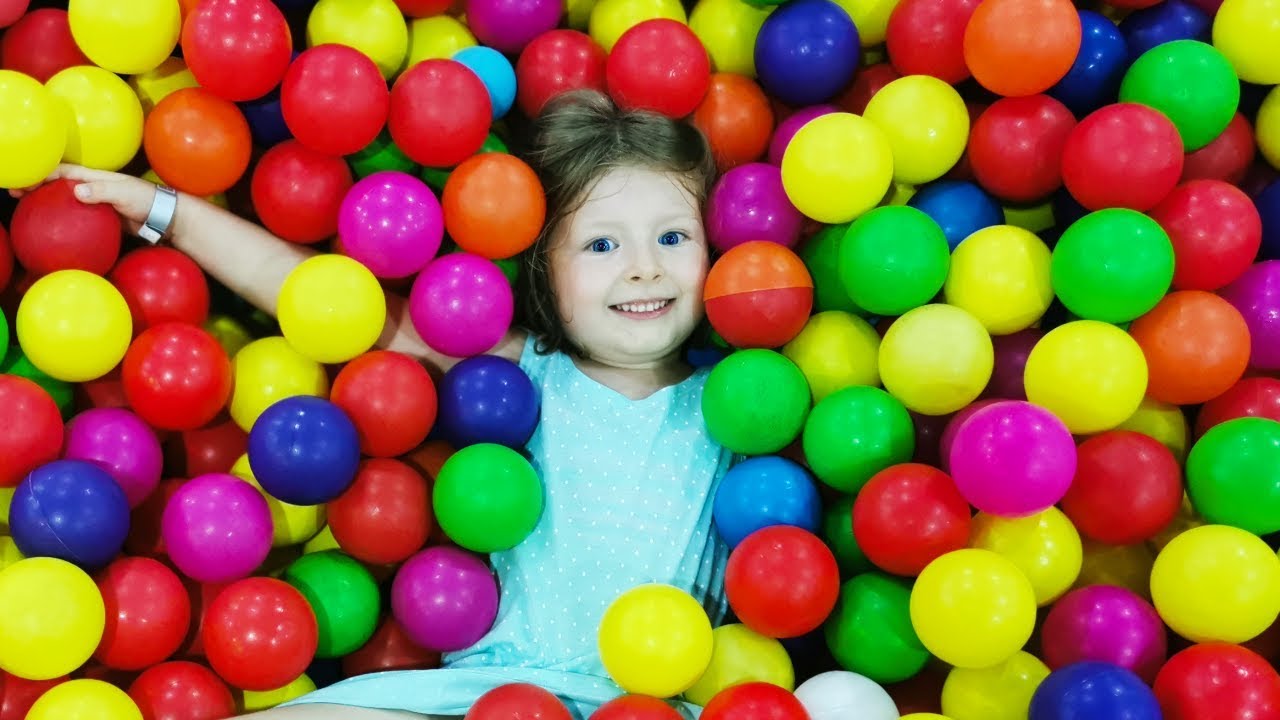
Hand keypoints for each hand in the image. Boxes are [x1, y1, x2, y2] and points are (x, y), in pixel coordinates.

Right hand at [7, 164, 163, 236]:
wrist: (164, 217)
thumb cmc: (146, 200)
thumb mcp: (124, 194)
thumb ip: (102, 191)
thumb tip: (76, 191)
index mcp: (95, 176)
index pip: (62, 171)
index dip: (41, 173)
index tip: (23, 180)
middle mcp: (93, 187)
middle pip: (58, 184)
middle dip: (36, 185)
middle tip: (15, 192)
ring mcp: (96, 202)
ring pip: (66, 200)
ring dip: (46, 201)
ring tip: (26, 207)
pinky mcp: (102, 217)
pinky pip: (78, 216)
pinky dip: (63, 218)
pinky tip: (54, 227)